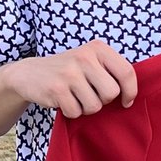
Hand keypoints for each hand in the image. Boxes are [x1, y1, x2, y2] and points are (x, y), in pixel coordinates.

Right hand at [4, 40, 137, 117]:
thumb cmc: (69, 71)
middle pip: (111, 93)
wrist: (29, 73)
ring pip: (94, 106)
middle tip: (90, 95)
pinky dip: (71, 112)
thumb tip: (131, 96)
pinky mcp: (56, 89)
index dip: (131, 91)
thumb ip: (111, 71)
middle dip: (103, 100)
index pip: (126, 72)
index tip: (126, 101)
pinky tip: (63, 101)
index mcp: (98, 48)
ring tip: (75, 96)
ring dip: (85, 108)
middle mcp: (84, 57)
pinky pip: (76, 112)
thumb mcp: (90, 61)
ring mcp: (69, 72)